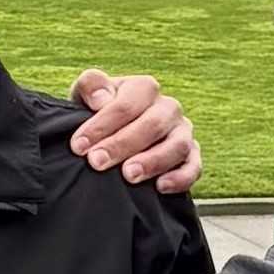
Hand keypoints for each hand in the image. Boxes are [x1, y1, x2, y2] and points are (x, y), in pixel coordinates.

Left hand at [66, 69, 200, 192]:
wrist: (110, 140)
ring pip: (178, 145)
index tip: (79, 146)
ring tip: (129, 176)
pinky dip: (180, 177)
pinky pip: (194, 167)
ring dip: (153, 161)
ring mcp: (182, 133)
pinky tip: (160, 187)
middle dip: (122, 144)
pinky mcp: (191, 158)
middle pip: (153, 124)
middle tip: (97, 162)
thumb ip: (90, 86)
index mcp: (144, 89)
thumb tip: (102, 99)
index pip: (127, 103)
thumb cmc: (96, 116)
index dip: (102, 125)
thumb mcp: (85, 97)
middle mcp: (168, 108)